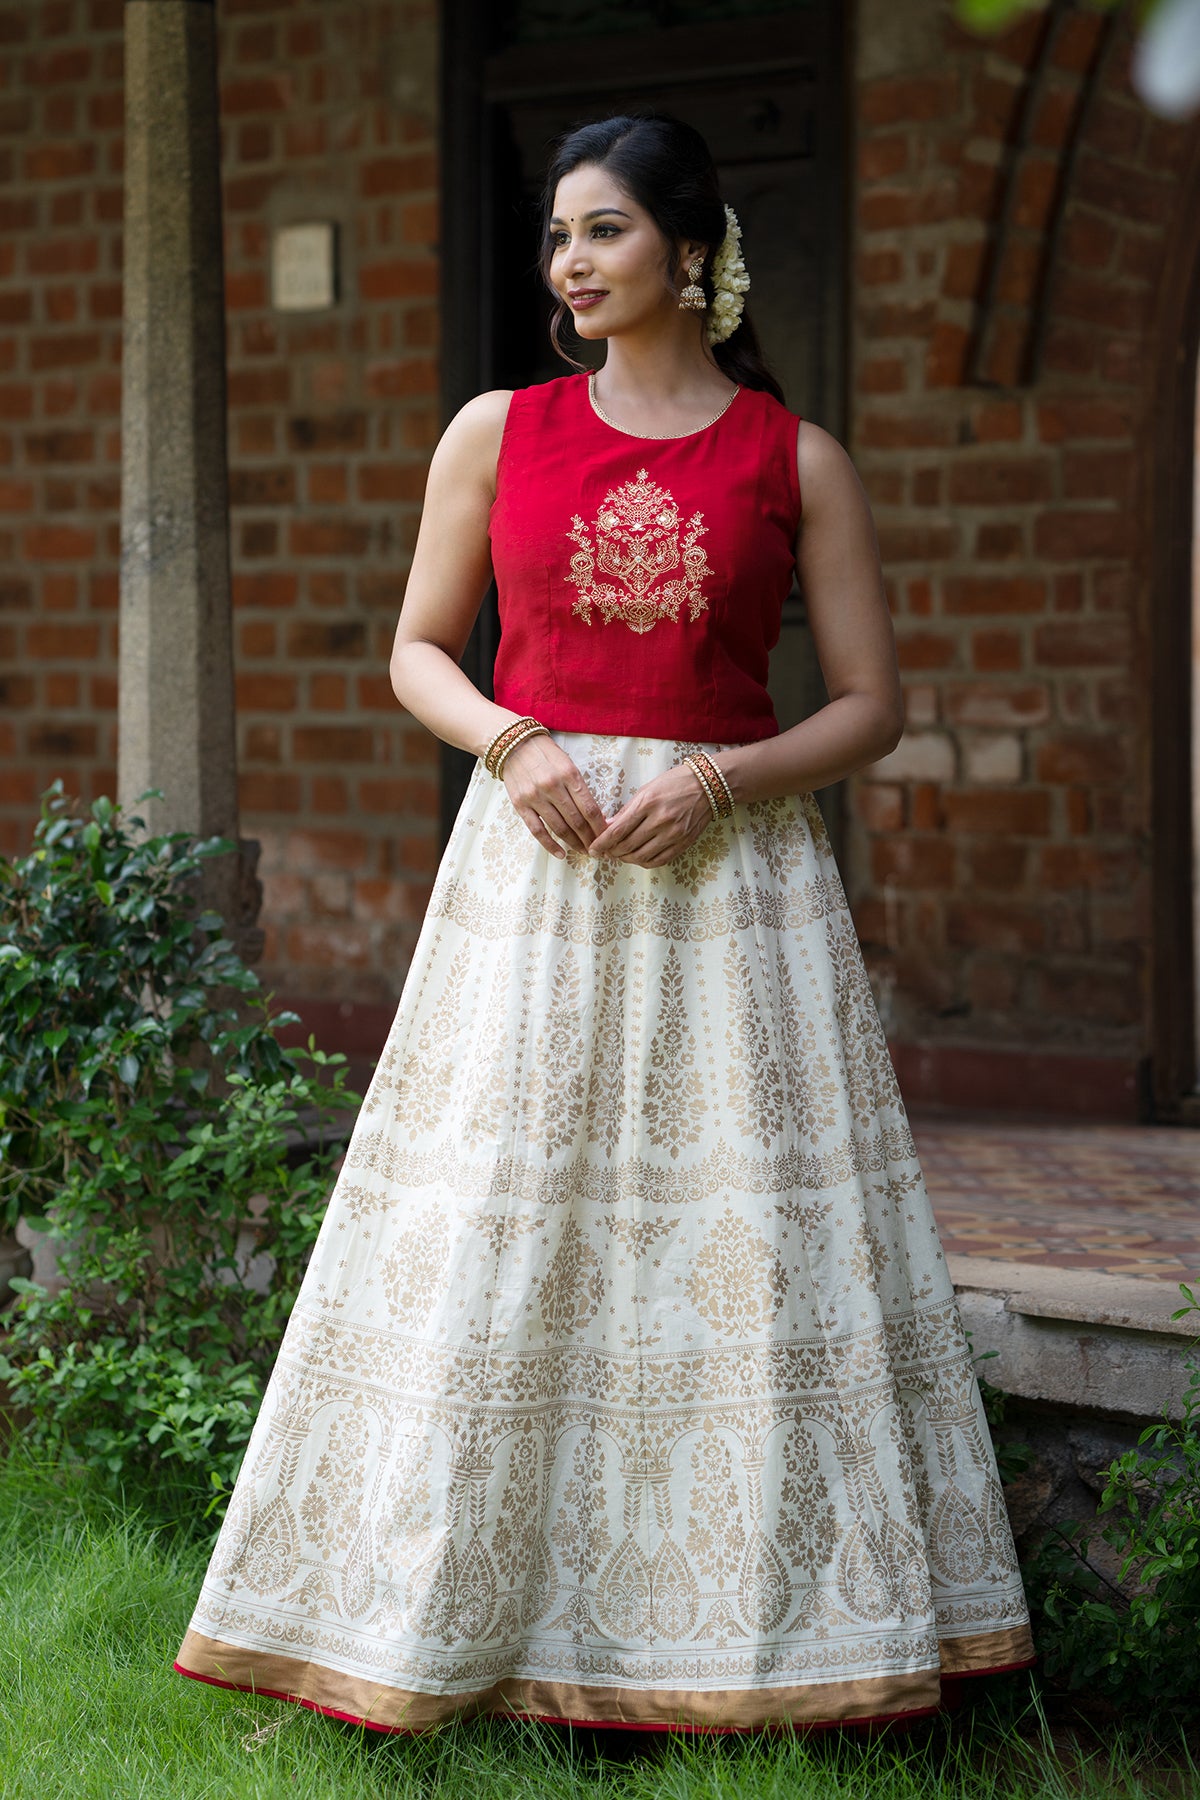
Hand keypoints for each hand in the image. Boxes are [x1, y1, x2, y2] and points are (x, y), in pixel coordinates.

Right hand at [501, 733, 609, 857]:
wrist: (513, 744)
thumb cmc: (546, 755)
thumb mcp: (568, 764)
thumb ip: (580, 788)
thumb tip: (596, 816)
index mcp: (569, 774)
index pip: (590, 808)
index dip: (600, 827)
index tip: (607, 838)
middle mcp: (552, 786)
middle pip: (577, 821)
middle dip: (590, 839)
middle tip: (599, 850)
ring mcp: (535, 797)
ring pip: (559, 828)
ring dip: (574, 843)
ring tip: (584, 851)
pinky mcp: (520, 805)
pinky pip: (537, 831)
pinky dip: (550, 845)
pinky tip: (561, 854)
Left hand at [587, 764, 712, 867]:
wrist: (708, 786)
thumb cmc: (674, 783)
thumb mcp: (647, 789)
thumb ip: (627, 810)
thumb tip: (608, 826)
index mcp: (648, 803)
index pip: (618, 830)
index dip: (602, 843)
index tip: (593, 849)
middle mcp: (660, 820)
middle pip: (627, 846)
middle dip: (612, 852)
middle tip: (605, 851)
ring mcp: (673, 834)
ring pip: (641, 857)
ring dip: (626, 859)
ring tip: (620, 854)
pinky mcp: (682, 843)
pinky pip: (658, 861)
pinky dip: (643, 862)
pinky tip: (637, 857)